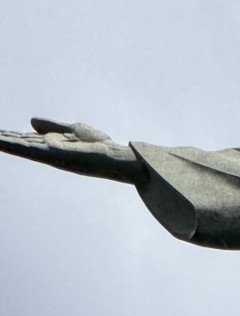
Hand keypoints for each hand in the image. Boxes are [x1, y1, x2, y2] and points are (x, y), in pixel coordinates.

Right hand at [0, 117, 140, 181]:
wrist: (115, 156)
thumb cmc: (98, 145)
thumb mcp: (71, 129)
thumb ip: (52, 126)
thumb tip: (31, 122)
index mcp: (50, 144)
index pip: (24, 140)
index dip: (9, 136)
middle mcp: (48, 151)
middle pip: (19, 144)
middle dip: (4, 141)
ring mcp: (50, 154)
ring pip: (21, 148)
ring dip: (4, 143)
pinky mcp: (55, 155)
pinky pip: (31, 150)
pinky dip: (15, 146)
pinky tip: (3, 142)